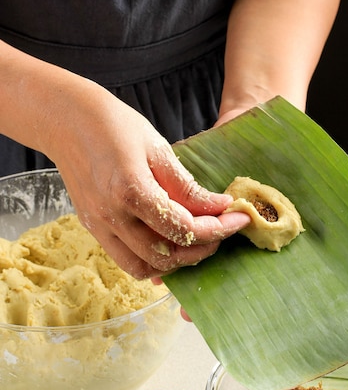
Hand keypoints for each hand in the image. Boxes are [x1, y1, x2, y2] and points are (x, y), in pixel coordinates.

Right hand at [51, 85, 249, 278]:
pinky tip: (170, 243)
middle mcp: (112, 217)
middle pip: (166, 256)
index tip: (239, 218)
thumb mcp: (157, 148)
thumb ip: (187, 186)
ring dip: (176, 262)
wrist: (66, 121)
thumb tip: (219, 207)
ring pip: (144, 268)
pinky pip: (126, 260)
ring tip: (197, 241)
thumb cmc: (114, 125)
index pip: (184, 227)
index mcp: (131, 191)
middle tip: (221, 231)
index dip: (218, 228)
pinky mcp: (93, 229)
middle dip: (202, 249)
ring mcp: (99, 226)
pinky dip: (153, 260)